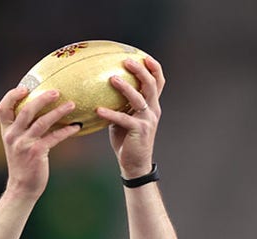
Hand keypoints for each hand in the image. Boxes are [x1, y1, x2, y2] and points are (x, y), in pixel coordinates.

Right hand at [0, 87, 81, 197]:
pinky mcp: (36, 153)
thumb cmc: (23, 164)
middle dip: (42, 99)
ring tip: (72, 104)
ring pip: (42, 122)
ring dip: (58, 111)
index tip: (25, 87)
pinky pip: (54, 137)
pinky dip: (66, 131)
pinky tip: (77, 126)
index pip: (2, 108)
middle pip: (26, 110)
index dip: (12, 96)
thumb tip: (41, 111)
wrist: (22, 187)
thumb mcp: (17, 144)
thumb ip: (23, 129)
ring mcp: (24, 144)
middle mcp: (13, 136)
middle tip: (56, 91)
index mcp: (6, 131)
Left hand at [98, 56, 164, 177]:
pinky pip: (123, 119)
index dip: (154, 68)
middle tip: (126, 61)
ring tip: (112, 79)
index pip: (158, 83)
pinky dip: (110, 114)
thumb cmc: (127, 139)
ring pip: (139, 99)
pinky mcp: (139, 131)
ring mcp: (147, 120)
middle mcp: (153, 110)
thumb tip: (101, 89)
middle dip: (140, 71)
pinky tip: (98, 110)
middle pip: (151, 85)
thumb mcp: (125, 118)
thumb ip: (121, 105)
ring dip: (125, 87)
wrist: (135, 163)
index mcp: (152, 106)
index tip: (144, 56)